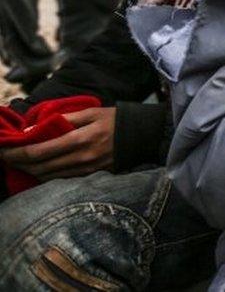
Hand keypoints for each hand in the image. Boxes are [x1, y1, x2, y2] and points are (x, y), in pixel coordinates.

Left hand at [0, 106, 115, 180]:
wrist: (142, 136)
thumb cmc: (114, 120)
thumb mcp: (90, 112)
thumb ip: (63, 120)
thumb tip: (33, 130)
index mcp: (80, 139)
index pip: (39, 151)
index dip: (16, 153)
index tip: (3, 150)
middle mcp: (81, 158)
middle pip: (39, 167)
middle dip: (18, 164)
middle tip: (6, 157)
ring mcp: (86, 170)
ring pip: (48, 177)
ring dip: (30, 171)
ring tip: (19, 163)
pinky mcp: (91, 176)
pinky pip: (61, 179)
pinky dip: (45, 175)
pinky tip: (39, 169)